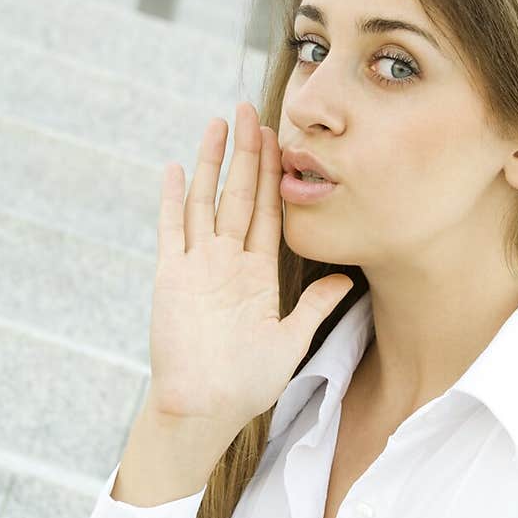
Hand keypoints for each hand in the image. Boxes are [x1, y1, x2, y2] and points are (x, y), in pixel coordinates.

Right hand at [148, 100, 353, 438]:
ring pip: (206, 202)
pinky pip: (172, 231)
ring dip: (212, 164)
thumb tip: (345, 279)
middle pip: (239, 196)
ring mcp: (198, 266)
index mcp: (257, 274)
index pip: (269, 212)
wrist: (208, 407)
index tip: (280, 140)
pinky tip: (175, 168)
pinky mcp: (172, 276)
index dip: (275, 175)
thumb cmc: (248, 382)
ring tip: (218, 123)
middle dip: (247, 154)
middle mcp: (227, 262)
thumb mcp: (291, 339)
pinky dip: (173, 199)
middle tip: (251, 111)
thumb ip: (315, 305)